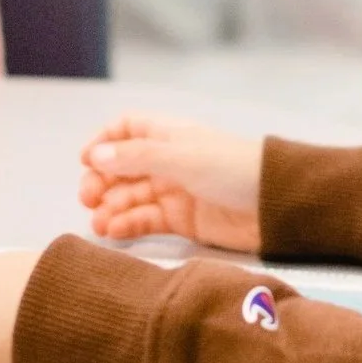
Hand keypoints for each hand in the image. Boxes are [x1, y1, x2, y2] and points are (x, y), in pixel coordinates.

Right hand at [78, 116, 262, 250]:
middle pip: (122, 167)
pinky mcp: (183, 220)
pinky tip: (114, 231)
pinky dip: (128, 225)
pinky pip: (147, 220)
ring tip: (99, 223)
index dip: (104, 142)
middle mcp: (169, 160)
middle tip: (88, 199)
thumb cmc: (233, 168)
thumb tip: (95, 155)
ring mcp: (175, 191)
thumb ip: (136, 157)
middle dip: (101, 181)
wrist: (276, 204)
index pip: (127, 130)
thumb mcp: (181, 157)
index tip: (85, 160)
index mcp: (169, 135)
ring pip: (131, 197)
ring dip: (111, 208)